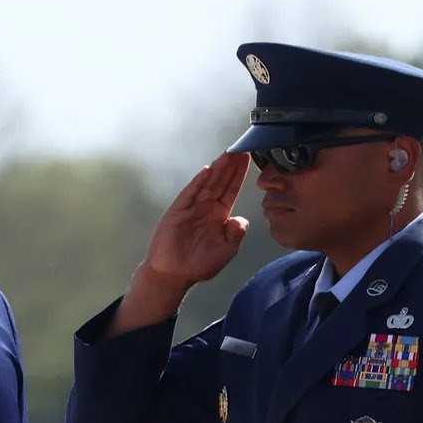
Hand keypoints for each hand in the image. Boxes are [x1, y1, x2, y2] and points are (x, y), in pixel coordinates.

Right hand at [141, 152, 251, 285]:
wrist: (174, 274)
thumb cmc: (200, 264)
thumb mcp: (227, 250)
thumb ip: (236, 233)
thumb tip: (240, 218)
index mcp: (219, 215)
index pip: (231, 189)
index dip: (239, 174)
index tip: (248, 158)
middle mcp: (206, 207)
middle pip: (220, 181)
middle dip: (230, 165)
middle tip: (241, 147)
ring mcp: (191, 208)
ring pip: (207, 184)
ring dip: (217, 169)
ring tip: (228, 154)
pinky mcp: (177, 212)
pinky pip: (190, 194)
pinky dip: (198, 183)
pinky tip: (207, 171)